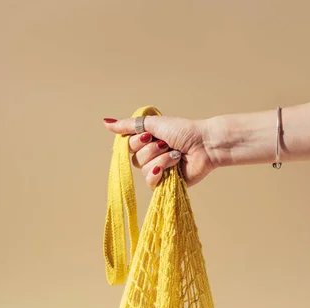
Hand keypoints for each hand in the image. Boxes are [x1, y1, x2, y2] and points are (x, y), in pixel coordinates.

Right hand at [103, 115, 219, 188]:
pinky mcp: (166, 183)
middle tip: (166, 144)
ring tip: (175, 154)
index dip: (137, 142)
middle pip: (135, 159)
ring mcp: (158, 170)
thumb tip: (106, 123)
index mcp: (147, 142)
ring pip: (144, 169)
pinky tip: (173, 166)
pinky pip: (151, 181)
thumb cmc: (183, 131)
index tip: (149, 135)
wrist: (203, 144)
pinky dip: (161, 171)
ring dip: (161, 159)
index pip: (128, 146)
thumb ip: (129, 125)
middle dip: (151, 149)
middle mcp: (151, 156)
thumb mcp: (153, 124)